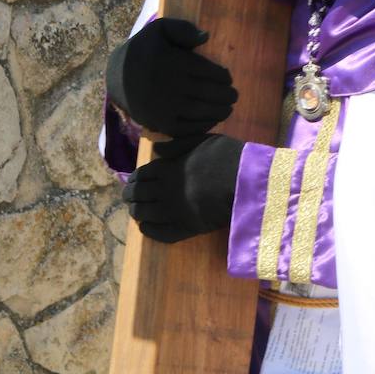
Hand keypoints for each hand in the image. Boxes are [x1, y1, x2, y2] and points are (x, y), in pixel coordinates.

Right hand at [105, 18, 237, 136]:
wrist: (116, 76)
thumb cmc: (144, 50)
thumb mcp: (159, 30)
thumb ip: (183, 29)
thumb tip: (206, 37)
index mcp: (174, 62)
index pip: (209, 71)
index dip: (223, 76)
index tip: (228, 78)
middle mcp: (171, 85)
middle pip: (209, 93)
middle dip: (226, 95)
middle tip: (234, 96)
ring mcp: (165, 107)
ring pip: (201, 112)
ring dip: (219, 112)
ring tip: (228, 109)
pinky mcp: (159, 123)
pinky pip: (187, 128)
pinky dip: (202, 126)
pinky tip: (211, 121)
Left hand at [124, 134, 243, 242]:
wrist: (245, 181)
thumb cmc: (226, 156)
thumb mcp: (201, 140)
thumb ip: (177, 145)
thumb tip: (156, 149)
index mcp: (167, 168)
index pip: (141, 176)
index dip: (134, 180)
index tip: (132, 182)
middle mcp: (165, 190)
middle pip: (137, 195)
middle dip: (130, 196)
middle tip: (129, 198)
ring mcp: (174, 211)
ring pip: (145, 214)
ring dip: (137, 213)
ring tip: (136, 212)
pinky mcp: (186, 228)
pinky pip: (161, 233)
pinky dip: (150, 231)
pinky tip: (146, 228)